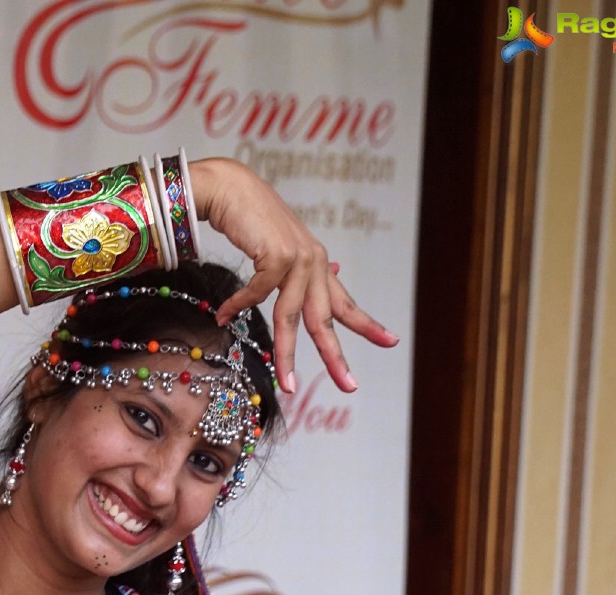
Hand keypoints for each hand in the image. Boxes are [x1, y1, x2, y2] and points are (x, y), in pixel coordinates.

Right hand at [189, 157, 398, 395]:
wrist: (230, 188)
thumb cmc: (250, 221)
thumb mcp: (279, 251)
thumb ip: (298, 274)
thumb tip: (330, 274)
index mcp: (316, 266)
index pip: (344, 302)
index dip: (368, 324)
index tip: (391, 342)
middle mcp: (313, 262)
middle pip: (326, 319)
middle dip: (336, 356)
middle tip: (349, 385)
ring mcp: (297, 258)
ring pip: (293, 317)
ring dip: (287, 353)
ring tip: (287, 384)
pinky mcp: (277, 255)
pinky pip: (259, 295)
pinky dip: (239, 306)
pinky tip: (223, 315)